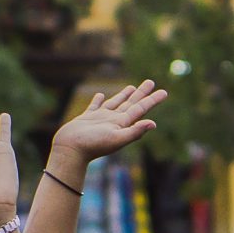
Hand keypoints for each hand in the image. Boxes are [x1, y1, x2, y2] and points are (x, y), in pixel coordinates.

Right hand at [50, 81, 164, 164]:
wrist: (69, 150)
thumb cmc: (92, 145)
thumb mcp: (116, 138)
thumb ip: (135, 131)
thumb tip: (153, 124)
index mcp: (122, 124)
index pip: (141, 109)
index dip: (152, 100)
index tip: (164, 92)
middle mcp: (114, 120)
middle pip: (131, 103)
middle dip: (141, 93)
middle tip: (150, 82)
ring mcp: (100, 119)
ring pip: (115, 103)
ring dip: (123, 95)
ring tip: (131, 87)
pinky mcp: (86, 118)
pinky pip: (95, 106)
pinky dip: (99, 101)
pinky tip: (101, 96)